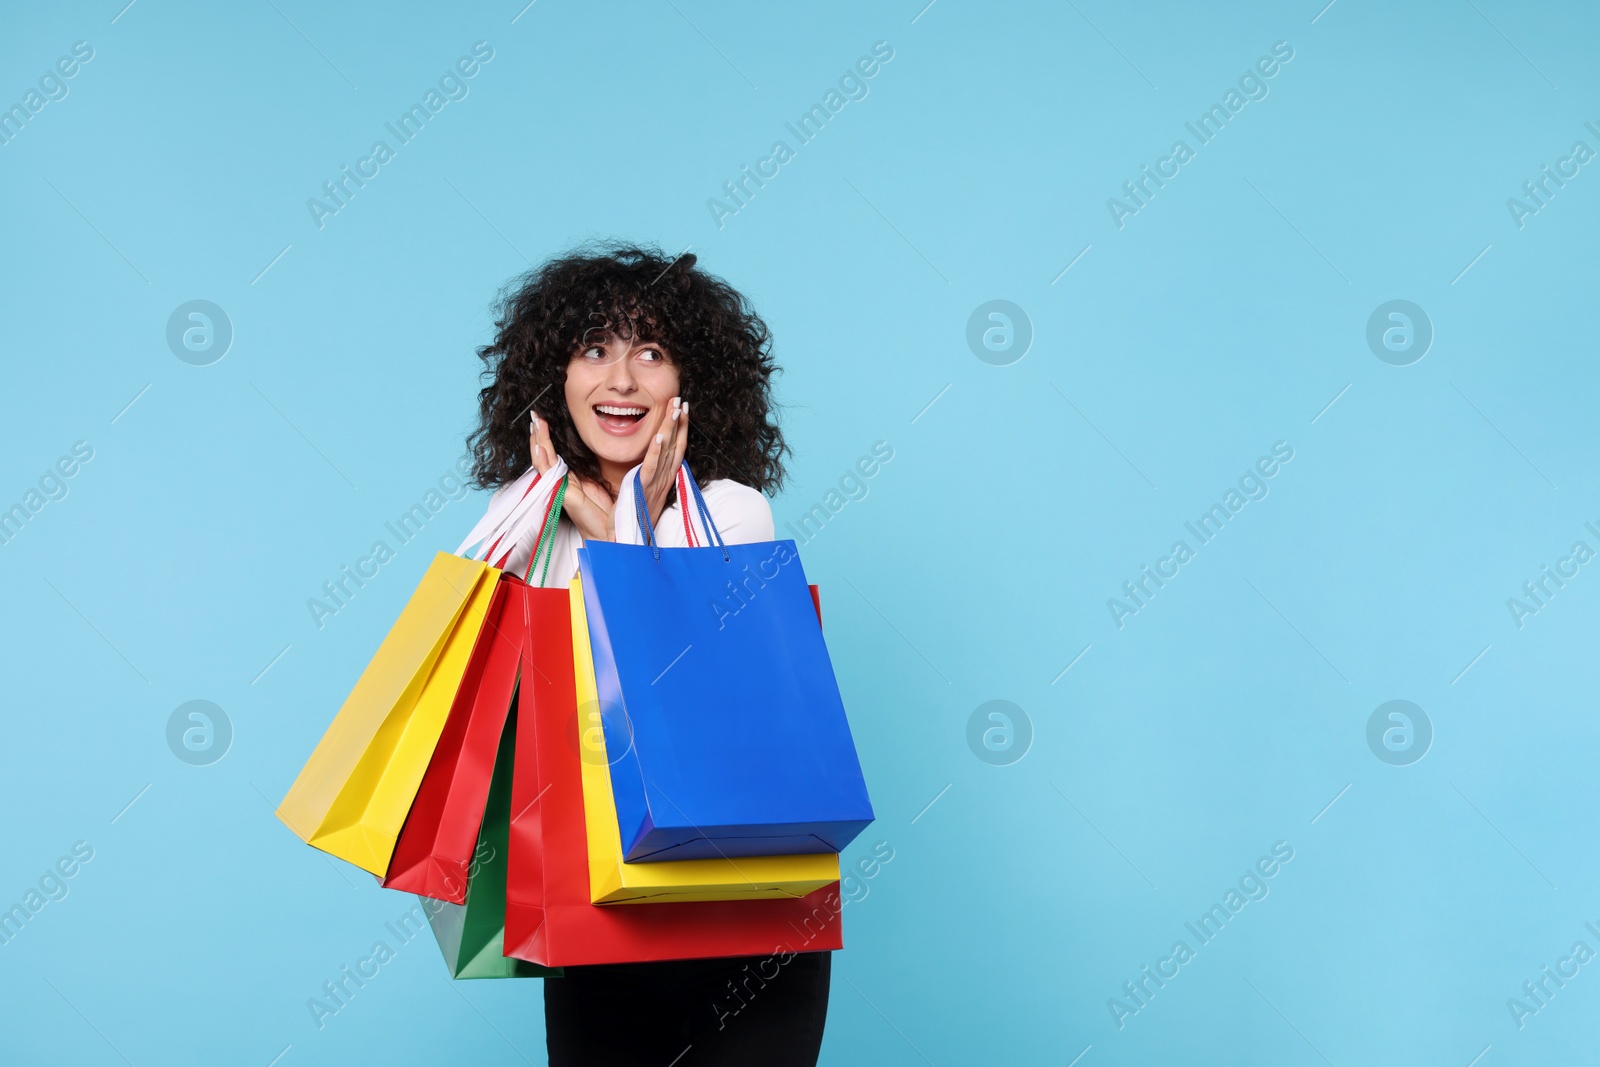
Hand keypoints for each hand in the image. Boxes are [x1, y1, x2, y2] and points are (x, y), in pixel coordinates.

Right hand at [530, 412, 614, 542]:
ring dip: (538, 441)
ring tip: (535, 423)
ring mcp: (558, 487)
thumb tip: (589, 452)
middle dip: (538, 434)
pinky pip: (549, 474)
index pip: (551, 453)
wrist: (608, 533)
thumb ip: (588, 469)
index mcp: (568, 477)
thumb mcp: (596, 482)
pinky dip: (543, 459)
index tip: (542, 419)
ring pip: (543, 460)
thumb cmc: (603, 511)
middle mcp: (560, 481)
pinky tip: (540, 446)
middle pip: (543, 454)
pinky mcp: (562, 494)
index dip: (546, 436)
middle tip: (535, 415)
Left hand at [638, 397, 688, 529]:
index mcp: (662, 480)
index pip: (675, 449)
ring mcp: (655, 485)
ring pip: (666, 452)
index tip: (683, 409)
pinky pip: (650, 468)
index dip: (680, 428)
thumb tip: (643, 462)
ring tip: (676, 408)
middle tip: (681, 399)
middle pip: (675, 445)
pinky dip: (655, 451)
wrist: (625, 543)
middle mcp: (662, 480)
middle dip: (679, 421)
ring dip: (672, 429)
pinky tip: (659, 435)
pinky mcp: (643, 490)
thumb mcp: (640, 494)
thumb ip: (643, 477)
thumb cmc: (630, 520)